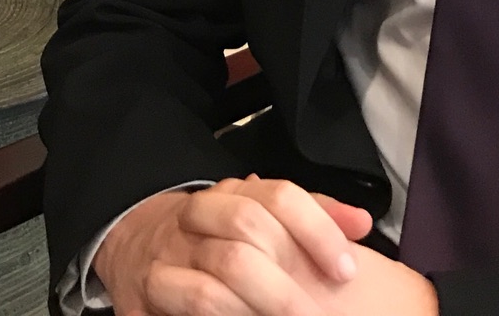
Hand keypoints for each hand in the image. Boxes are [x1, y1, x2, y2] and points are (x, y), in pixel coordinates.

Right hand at [96, 176, 426, 315]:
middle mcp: (199, 217)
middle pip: (248, 228)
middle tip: (318, 310)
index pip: (279, 197)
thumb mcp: (262, 216)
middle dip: (291, 276)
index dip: (318, 231)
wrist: (137, 247)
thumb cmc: (214, 239)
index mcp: (231, 194)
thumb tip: (361, 222)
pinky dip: (227, 314)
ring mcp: (171, 255)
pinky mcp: (150, 292)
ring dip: (265, 302)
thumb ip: (312, 216)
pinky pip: (194, 302)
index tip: (346, 269)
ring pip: (221, 274)